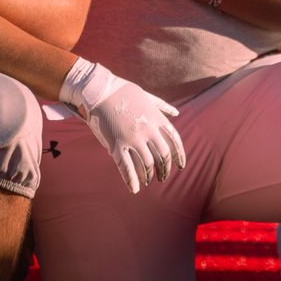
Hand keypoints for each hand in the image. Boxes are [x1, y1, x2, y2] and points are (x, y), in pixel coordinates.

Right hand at [59, 57, 185, 193]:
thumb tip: (177, 113)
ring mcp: (133, 138)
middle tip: (163, 177)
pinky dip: (131, 180)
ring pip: (147, 164)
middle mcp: (148, 130)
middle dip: (165, 168)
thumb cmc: (124, 92)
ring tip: (147, 181)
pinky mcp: (116, 144)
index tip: (181, 166)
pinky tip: (134, 189)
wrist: (100, 91)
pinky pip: (126, 167)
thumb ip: (163, 106)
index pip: (175, 140)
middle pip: (163, 155)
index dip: (180, 155)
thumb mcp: (147, 96)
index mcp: (157, 118)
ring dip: (148, 175)